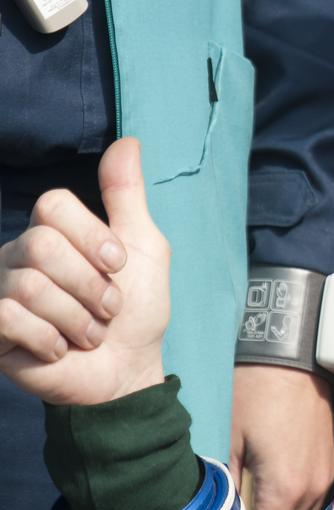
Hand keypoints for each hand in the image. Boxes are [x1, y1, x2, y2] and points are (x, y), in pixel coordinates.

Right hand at [0, 138, 168, 404]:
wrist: (126, 369)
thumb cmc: (138, 309)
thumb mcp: (144, 248)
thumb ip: (128, 196)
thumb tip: (128, 140)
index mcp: (55, 231)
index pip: (52, 203)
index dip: (91, 235)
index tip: (119, 264)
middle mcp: (20, 255)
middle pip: (42, 245)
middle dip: (90, 284)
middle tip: (108, 308)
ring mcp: (1, 291)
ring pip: (32, 286)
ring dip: (78, 318)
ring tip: (90, 332)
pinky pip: (10, 318)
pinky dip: (52, 339)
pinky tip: (61, 348)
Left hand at [231, 364, 333, 509]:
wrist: (294, 357)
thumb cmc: (256, 394)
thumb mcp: (230, 440)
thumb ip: (226, 485)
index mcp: (284, 490)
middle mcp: (311, 489)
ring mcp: (324, 475)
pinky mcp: (329, 462)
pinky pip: (312, 498)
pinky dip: (293, 503)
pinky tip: (273, 493)